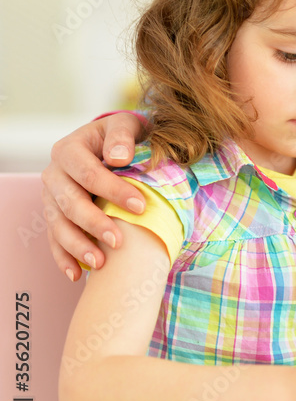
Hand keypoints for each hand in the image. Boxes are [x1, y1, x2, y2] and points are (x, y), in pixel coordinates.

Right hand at [42, 113, 144, 279]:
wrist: (113, 145)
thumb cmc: (123, 137)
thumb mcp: (126, 125)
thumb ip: (122, 136)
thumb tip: (119, 156)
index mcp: (69, 150)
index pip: (88, 173)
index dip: (113, 190)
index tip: (140, 206)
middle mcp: (54, 174)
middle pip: (69, 202)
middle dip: (94, 223)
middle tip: (118, 241)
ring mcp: (51, 197)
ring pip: (58, 225)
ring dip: (78, 245)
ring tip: (100, 263)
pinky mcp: (55, 216)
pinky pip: (55, 239)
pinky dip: (64, 258)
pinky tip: (77, 274)